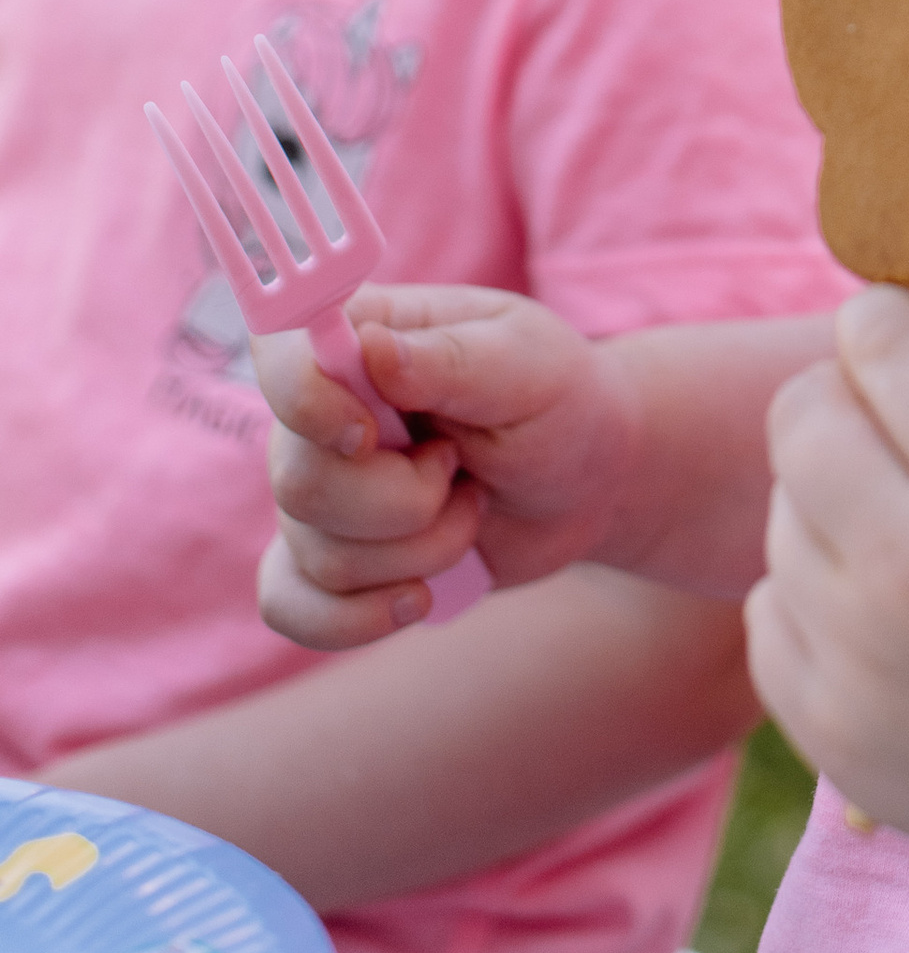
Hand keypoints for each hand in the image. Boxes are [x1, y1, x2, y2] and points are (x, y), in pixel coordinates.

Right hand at [257, 286, 633, 647]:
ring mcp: (320, 487)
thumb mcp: (528, 367)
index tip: (367, 435)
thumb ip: (450, 358)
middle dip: (403, 501)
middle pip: (301, 480)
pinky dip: (357, 617)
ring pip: (318, 554)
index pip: (279, 355)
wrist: (584, 484)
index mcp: (364, 334)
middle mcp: (322, 411)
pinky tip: (417, 600)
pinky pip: (289, 605)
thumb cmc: (558, 401)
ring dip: (419, 551)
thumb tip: (368, 348)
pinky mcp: (327, 557)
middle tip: (459, 468)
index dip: (304, 401)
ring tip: (470, 506)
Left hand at [748, 292, 908, 919]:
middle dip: (844, 398)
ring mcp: (860, 665)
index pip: (872, 340)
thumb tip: (903, 339)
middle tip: (894, 425)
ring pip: (779, 520)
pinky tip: (882, 611)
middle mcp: (907, 569)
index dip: (890, 322)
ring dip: (833, 506)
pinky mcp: (836, 741)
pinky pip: (767, 620)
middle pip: (799, 420)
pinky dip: (811, 601)